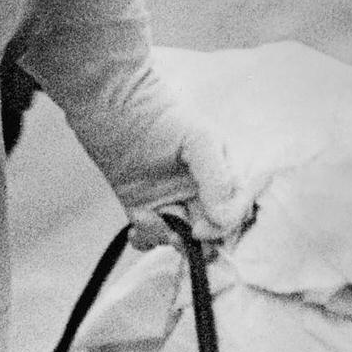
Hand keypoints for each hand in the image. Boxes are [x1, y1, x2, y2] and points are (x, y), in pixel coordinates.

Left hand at [128, 115, 253, 250]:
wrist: (116, 111)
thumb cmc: (163, 118)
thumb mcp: (200, 141)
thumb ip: (217, 180)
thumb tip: (225, 219)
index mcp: (222, 176)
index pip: (235, 214)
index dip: (222, 230)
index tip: (200, 230)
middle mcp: (201, 194)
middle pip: (210, 235)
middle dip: (193, 241)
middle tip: (174, 231)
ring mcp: (172, 203)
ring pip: (179, 240)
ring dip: (163, 236)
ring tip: (146, 216)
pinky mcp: (145, 211)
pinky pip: (151, 239)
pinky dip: (144, 239)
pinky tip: (135, 225)